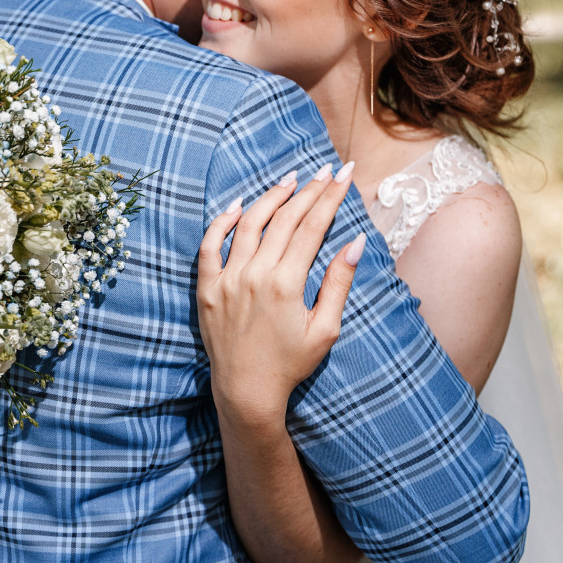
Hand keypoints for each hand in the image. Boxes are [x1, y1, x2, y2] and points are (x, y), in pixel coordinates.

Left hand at [198, 161, 365, 428]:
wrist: (246, 391)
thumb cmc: (291, 364)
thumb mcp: (325, 329)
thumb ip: (338, 283)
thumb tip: (355, 242)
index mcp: (287, 284)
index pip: (313, 226)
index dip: (330, 196)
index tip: (344, 174)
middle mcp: (254, 275)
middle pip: (285, 219)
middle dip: (309, 190)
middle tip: (324, 170)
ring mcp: (227, 279)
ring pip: (249, 223)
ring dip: (271, 197)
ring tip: (289, 180)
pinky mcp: (207, 288)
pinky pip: (210, 244)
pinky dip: (223, 221)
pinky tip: (238, 205)